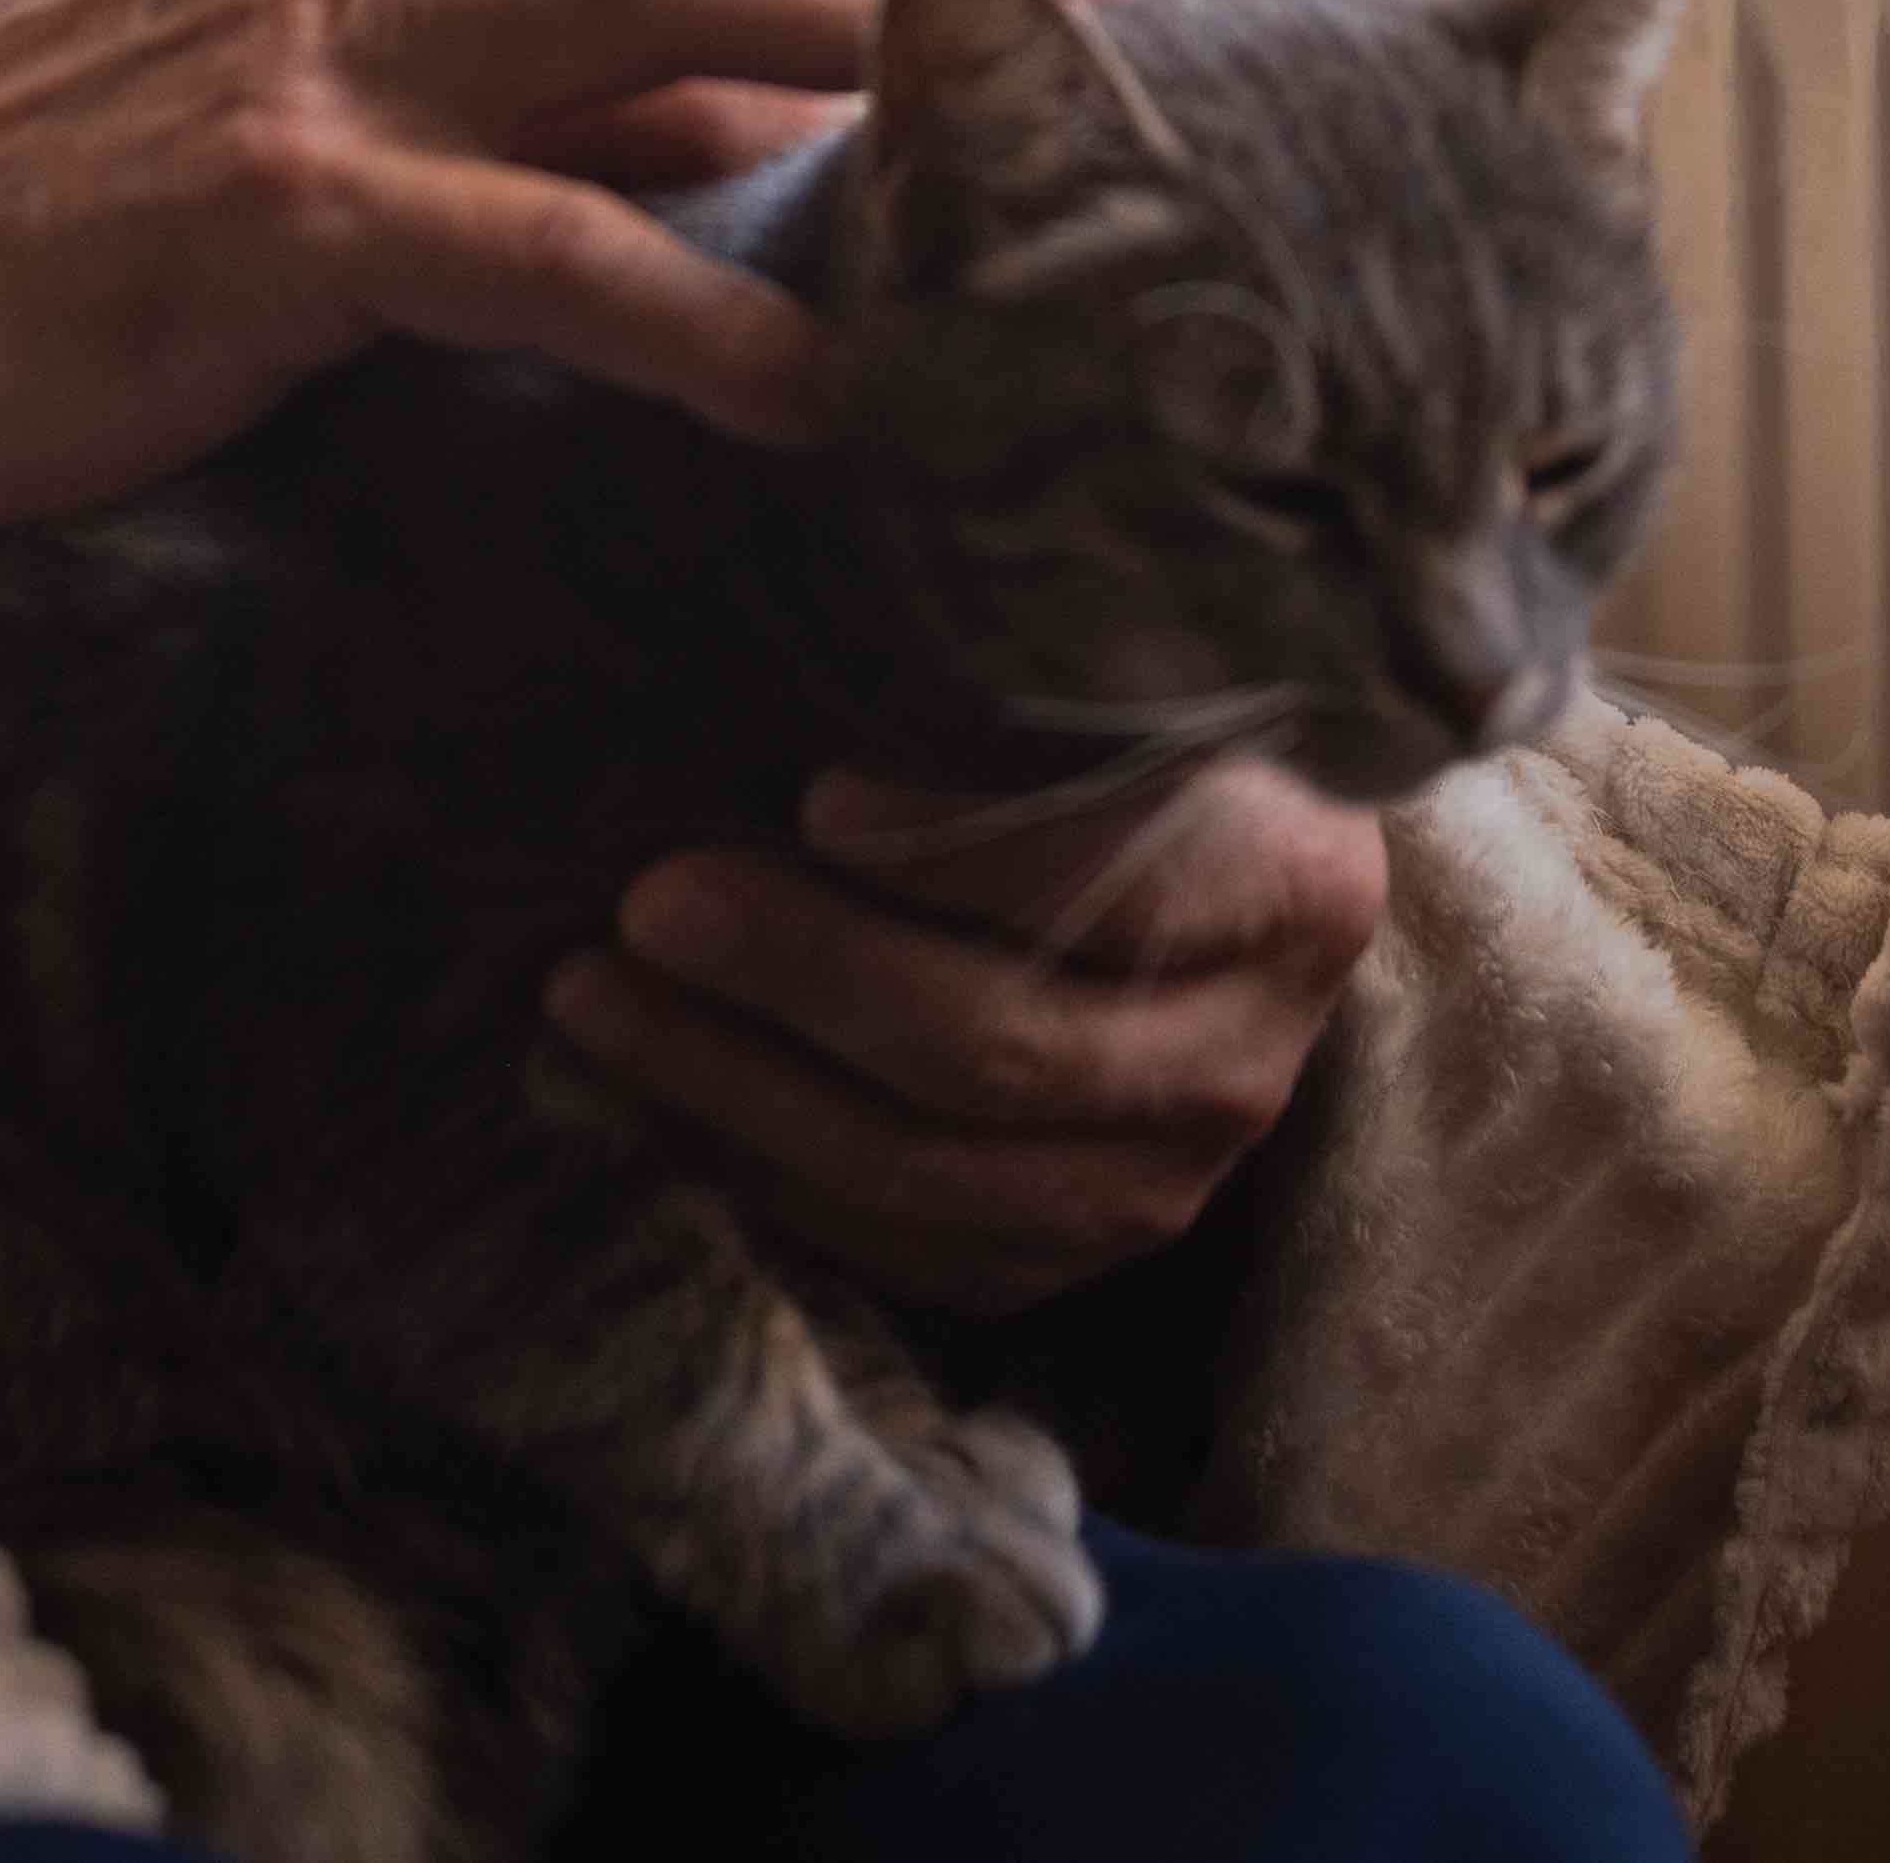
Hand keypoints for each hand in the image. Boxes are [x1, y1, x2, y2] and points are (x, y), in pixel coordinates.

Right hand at [0, 0, 1138, 533]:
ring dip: (879, 69)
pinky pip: (541, 242)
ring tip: (1049, 160)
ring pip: (665, 2)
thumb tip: (760, 133)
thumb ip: (534, 84)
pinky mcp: (279, 194)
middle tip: (1139, 38)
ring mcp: (324, 33)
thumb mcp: (327, 90)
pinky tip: (825, 378)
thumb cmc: (76, 209)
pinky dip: (698, 305)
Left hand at [547, 761, 1389, 1318]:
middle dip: (800, 976)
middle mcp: (1245, 1063)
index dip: (957, 853)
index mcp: (1293, 890)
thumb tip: (837, 629)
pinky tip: (651, 1093)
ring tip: (596, 994)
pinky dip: (758, 1176)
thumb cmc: (1128, 745)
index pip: (1122, 887)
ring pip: (926, 1173)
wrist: (1207, 890)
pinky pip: (897, 1252)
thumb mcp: (1124, 689)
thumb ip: (1024, 681)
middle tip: (649, 899)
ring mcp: (1162, 1186)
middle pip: (1001, 1047)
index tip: (815, 790)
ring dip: (735, 1088)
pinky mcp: (1063, 1262)